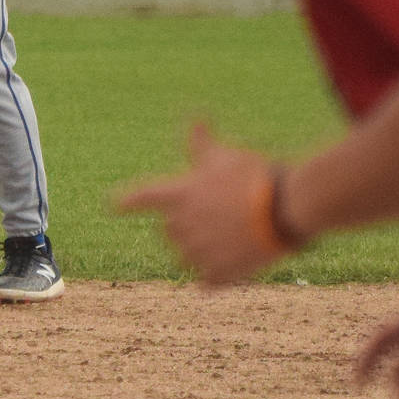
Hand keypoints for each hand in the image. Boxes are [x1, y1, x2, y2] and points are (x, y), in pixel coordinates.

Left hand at [115, 122, 297, 283]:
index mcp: (179, 195)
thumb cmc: (253, 178)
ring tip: (230, 236)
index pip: (145, 197)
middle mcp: (181, 226)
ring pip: (187, 256)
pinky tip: (235, 261)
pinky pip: (206, 280)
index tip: (114, 205)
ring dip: (201, 249)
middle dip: (186, 224)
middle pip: (170, 230)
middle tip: (217, 216)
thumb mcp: (224, 157)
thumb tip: (195, 117)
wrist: (284, 210)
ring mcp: (197, 253)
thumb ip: (202, 144)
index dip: (129, 201)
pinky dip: (216, 274)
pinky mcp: (215, 275)